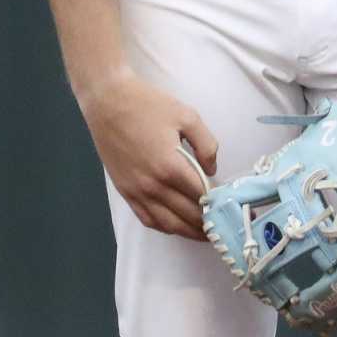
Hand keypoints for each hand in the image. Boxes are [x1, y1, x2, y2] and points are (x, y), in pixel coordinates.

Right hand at [78, 69, 218, 239]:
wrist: (107, 101)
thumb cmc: (147, 104)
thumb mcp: (187, 115)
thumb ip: (206, 144)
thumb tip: (212, 170)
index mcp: (170, 166)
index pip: (200, 195)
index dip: (216, 204)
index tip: (229, 208)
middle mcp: (153, 185)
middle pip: (186, 214)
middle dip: (206, 223)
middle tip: (221, 226)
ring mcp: (136, 191)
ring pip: (167, 223)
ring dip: (187, 232)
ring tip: (203, 234)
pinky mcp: (125, 191)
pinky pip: (146, 218)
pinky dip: (163, 227)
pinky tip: (175, 226)